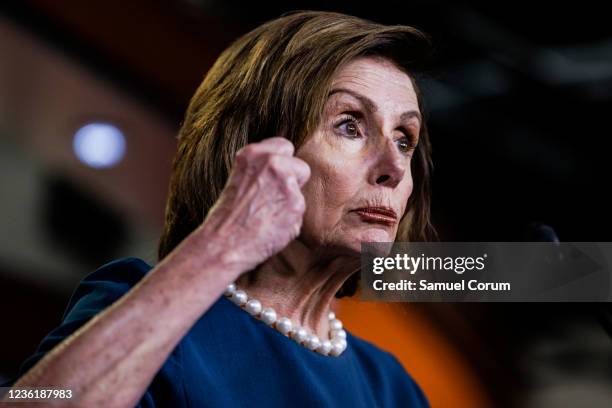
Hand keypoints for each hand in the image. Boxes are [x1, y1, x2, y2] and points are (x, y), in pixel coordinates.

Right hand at [196, 137, 310, 273]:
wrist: (223, 244)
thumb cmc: (227, 217)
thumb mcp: (238, 178)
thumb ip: (262, 169)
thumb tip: (285, 169)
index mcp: (253, 153)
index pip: (285, 146)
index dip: (282, 164)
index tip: (273, 179)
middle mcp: (272, 163)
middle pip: (301, 167)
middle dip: (293, 183)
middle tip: (272, 200)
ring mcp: (286, 183)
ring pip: (301, 192)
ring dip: (290, 204)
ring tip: (267, 216)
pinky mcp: (296, 205)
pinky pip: (300, 212)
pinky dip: (290, 222)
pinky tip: (271, 227)